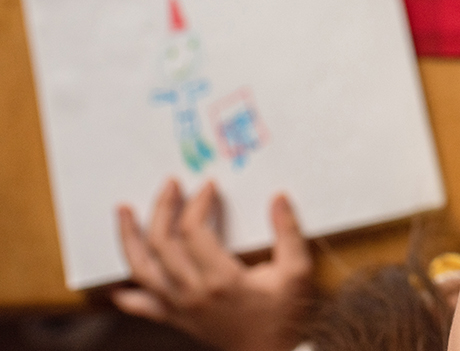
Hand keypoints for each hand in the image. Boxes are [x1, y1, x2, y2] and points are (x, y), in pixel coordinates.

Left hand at [112, 180, 314, 350]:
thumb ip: (289, 233)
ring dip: (129, 238)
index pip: (193, 231)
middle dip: (163, 208)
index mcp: (221, 280)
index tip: (208, 186)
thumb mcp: (297, 273)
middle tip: (171, 185)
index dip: (198, 203)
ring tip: (125, 211)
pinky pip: (140, 305)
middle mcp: (192, 294)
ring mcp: (180, 308)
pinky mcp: (176, 319)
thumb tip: (279, 197)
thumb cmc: (286, 315)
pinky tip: (118, 277)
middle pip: (161, 243)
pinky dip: (124, 291)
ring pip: (141, 270)